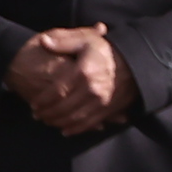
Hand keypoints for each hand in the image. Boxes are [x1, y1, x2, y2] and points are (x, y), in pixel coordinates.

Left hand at [6, 25, 129, 134]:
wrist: (138, 62)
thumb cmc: (108, 50)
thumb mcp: (87, 40)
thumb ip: (64, 41)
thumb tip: (43, 41)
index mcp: (84, 72)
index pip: (57, 92)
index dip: (43, 100)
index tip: (33, 104)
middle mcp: (93, 90)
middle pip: (64, 108)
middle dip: (47, 114)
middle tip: (37, 116)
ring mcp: (102, 102)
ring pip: (75, 118)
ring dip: (58, 122)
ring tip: (48, 121)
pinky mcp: (110, 110)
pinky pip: (90, 123)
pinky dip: (76, 129)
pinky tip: (65, 130)